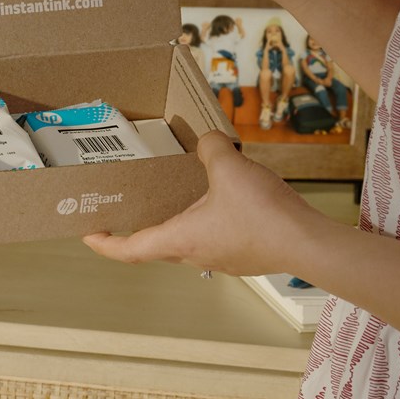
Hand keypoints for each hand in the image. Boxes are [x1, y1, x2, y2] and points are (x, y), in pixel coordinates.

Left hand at [82, 132, 324, 275]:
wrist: (311, 245)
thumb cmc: (265, 216)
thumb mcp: (229, 168)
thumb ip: (211, 147)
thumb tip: (208, 139)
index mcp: (180, 239)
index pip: (129, 250)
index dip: (104, 243)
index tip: (88, 232)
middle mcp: (196, 255)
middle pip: (154, 247)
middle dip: (136, 230)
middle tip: (127, 210)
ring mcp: (222, 258)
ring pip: (185, 243)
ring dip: (173, 223)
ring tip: (171, 197)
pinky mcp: (244, 256)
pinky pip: (213, 239)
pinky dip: (204, 222)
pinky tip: (218, 200)